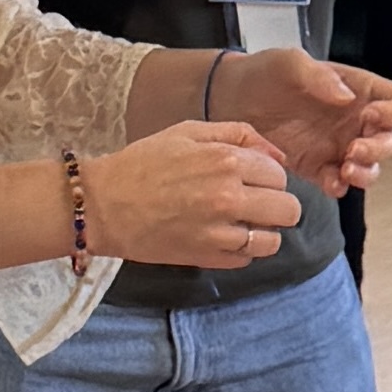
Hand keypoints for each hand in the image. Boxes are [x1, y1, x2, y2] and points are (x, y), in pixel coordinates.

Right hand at [79, 117, 302, 269]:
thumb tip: (278, 156)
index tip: (252, 181)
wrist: (103, 204)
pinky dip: (240, 251)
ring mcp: (219, 231)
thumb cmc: (144, 163)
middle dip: (276, 206)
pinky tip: (221, 238)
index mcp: (226, 160)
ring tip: (240, 225)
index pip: (280, 176)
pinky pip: (246, 260)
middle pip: (289, 210)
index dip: (269, 179)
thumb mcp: (189, 131)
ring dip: (262, 233)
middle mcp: (228, 196)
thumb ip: (239, 135)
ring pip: (273, 240)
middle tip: (253, 205)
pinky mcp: (207, 258)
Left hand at [218, 51, 391, 190]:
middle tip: (354, 150)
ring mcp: (340, 146)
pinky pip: (341, 182)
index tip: (373, 115)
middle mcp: (356, 120)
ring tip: (346, 169)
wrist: (231, 100)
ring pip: (372, 167)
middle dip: (380, 149)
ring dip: (366, 172)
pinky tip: (330, 182)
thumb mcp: (290, 62)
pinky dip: (341, 186)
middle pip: (391, 140)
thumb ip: (319, 75)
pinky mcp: (320, 167)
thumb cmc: (265, 73)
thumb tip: (347, 97)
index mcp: (360, 90)